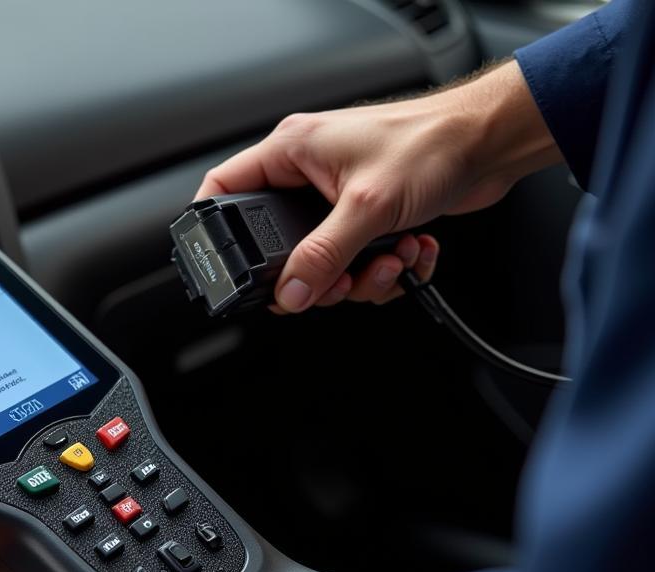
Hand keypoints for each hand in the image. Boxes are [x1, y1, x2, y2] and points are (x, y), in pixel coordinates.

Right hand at [196, 60, 559, 311]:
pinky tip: (408, 253)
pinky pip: (355, 264)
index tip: (223, 267)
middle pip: (279, 247)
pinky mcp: (367, 218)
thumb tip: (292, 293)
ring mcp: (338, 198)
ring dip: (359, 278)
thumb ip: (322, 256)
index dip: (214, 228)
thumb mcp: (367, 207)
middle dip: (315, 275)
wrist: (491, 144)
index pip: (225, 189)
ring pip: (322, 264)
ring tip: (390, 260)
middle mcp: (310, 175)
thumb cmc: (432, 144)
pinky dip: (383, 271)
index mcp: (293, 152)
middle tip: (337, 279)